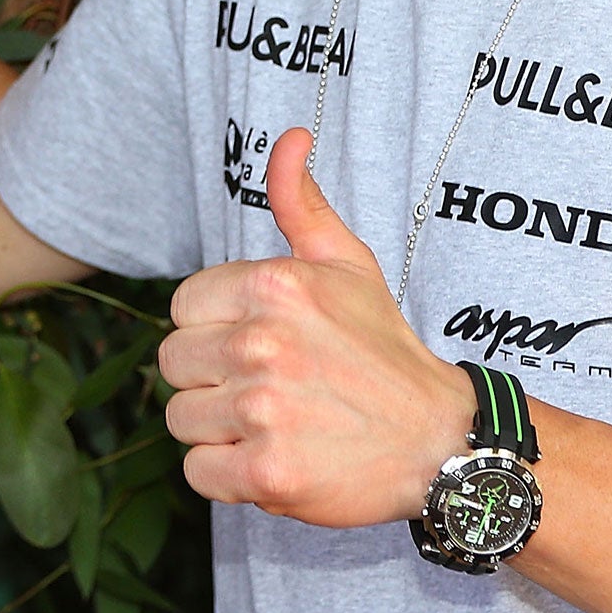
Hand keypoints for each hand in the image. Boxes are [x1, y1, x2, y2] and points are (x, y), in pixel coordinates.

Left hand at [157, 127, 470, 527]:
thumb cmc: (382, 351)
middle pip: (173, 362)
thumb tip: (290, 137)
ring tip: (273, 422)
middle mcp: (262, 343)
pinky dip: (226, 476)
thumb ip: (302, 202)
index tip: (258, 342)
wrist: (438, 440)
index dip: (214, 328)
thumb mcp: (347, 264)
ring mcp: (263, 411)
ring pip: (181, 418)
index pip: (181, 308)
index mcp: (272, 285)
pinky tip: (271, 459)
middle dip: (210, 378)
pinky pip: (198, 473)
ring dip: (218, 428)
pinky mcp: (267, 474)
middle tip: (267, 386)